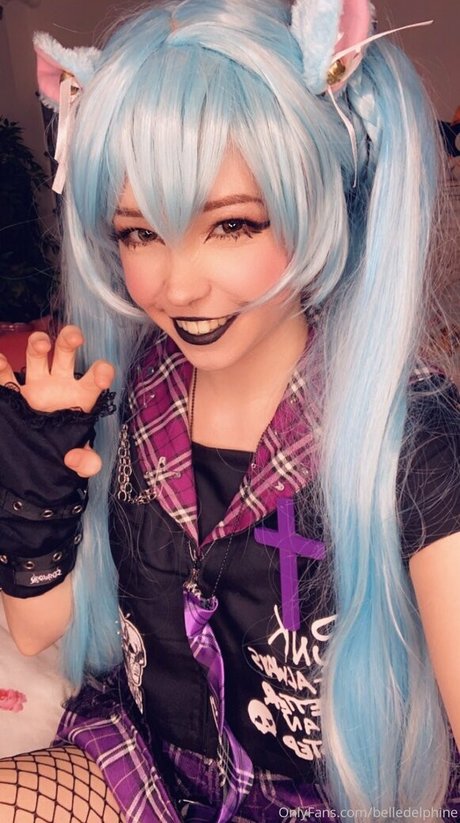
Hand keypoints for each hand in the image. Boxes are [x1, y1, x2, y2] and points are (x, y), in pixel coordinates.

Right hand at [0, 325, 114, 478]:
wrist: (35, 466)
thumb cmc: (63, 456)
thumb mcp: (79, 464)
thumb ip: (86, 463)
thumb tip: (76, 459)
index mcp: (80, 398)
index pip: (95, 378)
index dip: (101, 372)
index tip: (103, 375)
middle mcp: (58, 385)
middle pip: (66, 353)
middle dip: (70, 339)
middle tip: (75, 337)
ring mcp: (34, 386)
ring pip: (37, 354)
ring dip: (38, 342)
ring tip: (41, 343)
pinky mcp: (11, 394)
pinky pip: (4, 374)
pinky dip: (0, 364)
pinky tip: (0, 360)